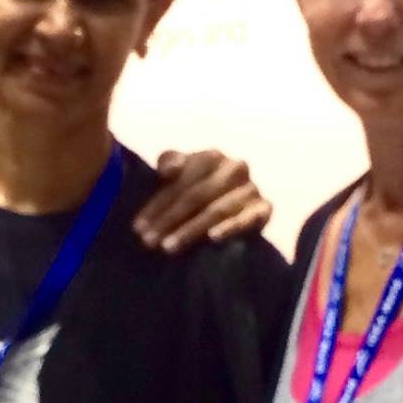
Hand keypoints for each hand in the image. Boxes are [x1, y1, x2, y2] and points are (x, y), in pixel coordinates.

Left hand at [136, 149, 272, 253]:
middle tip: (149, 242)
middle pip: (196, 197)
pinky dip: (230, 228)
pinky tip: (213, 239)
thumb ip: (169, 161)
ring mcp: (251, 188)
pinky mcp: (264, 209)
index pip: (180, 182)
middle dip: (169, 220)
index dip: (157, 205)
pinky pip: (246, 220)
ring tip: (169, 247)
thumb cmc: (200, 185)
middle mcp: (234, 168)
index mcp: (212, 155)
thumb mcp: (182, 171)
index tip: (138, 228)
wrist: (239, 200)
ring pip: (216, 211)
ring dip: (191, 230)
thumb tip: (168, 170)